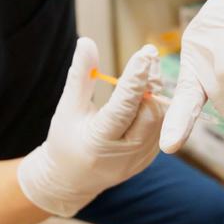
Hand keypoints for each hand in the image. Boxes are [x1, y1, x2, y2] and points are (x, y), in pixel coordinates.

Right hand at [18, 38, 163, 216]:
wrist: (70, 180)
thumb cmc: (64, 140)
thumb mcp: (67, 108)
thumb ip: (80, 76)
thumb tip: (86, 42)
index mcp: (98, 143)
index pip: (122, 108)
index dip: (135, 80)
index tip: (145, 54)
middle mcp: (123, 155)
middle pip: (148, 114)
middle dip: (150, 82)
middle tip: (149, 55)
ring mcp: (139, 160)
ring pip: (158, 120)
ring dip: (155, 92)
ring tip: (150, 67)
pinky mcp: (148, 160)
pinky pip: (158, 128)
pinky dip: (155, 106)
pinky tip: (149, 88)